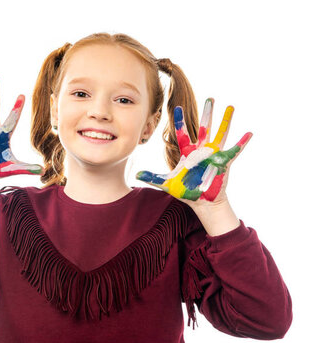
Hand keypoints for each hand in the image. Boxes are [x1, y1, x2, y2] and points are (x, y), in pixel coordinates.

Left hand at [136, 98, 251, 204]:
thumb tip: (135, 174)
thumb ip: (152, 177)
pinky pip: (234, 150)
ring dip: (225, 121)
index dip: (179, 120)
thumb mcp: (167, 184)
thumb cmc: (186, 191)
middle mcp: (201, 150)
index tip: (176, 107)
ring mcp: (214, 155)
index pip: (182, 132)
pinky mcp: (224, 162)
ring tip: (230, 107)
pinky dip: (242, 142)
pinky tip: (249, 133)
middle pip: (205, 127)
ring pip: (220, 133)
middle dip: (208, 113)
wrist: (202, 202)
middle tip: (210, 98)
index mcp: (187, 152)